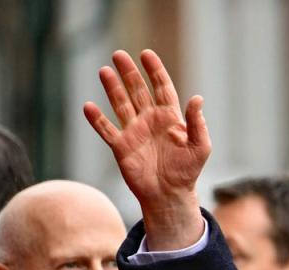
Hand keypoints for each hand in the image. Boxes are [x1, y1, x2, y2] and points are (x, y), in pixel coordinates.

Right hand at [84, 49, 209, 249]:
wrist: (170, 195)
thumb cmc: (187, 172)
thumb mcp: (200, 147)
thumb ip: (197, 123)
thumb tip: (197, 98)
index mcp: (170, 118)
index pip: (162, 87)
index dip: (155, 70)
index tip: (146, 54)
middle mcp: (150, 120)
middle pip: (137, 90)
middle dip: (129, 72)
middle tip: (119, 55)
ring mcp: (134, 132)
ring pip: (120, 104)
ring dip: (112, 88)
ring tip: (104, 71)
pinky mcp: (121, 147)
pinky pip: (106, 130)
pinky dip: (97, 120)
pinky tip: (88, 106)